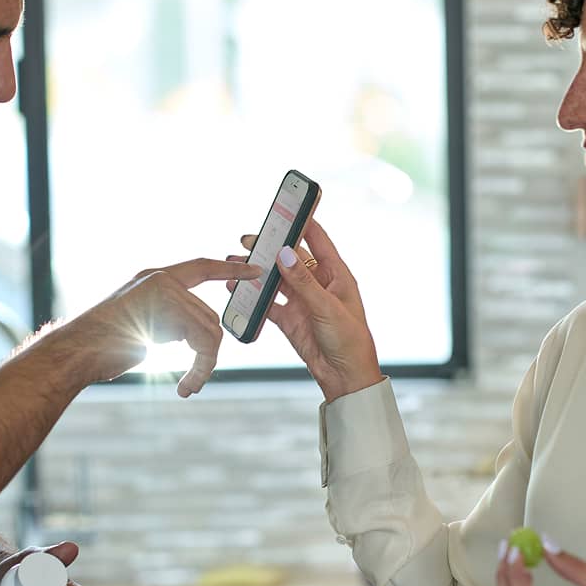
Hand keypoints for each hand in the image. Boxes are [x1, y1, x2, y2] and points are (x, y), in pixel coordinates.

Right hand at [60, 258, 260, 396]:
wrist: (76, 353)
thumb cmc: (102, 348)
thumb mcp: (141, 327)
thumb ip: (168, 321)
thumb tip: (195, 335)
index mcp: (154, 280)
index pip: (201, 267)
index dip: (228, 268)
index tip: (255, 269)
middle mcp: (160, 279)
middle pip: (209, 316)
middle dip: (210, 352)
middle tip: (197, 380)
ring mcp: (162, 290)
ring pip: (209, 330)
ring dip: (205, 365)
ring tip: (190, 385)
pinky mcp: (166, 306)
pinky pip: (203, 339)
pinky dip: (200, 368)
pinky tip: (185, 386)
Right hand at [228, 219, 382, 400]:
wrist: (345, 377)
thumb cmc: (350, 341)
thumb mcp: (327, 308)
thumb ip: (304, 282)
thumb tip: (285, 254)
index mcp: (335, 275)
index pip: (317, 240)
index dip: (302, 223)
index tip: (285, 208)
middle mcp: (318, 284)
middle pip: (290, 257)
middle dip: (269, 247)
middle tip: (247, 239)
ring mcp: (302, 301)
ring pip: (276, 279)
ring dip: (257, 271)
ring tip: (235, 263)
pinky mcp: (290, 319)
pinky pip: (268, 303)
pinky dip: (253, 296)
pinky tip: (236, 290)